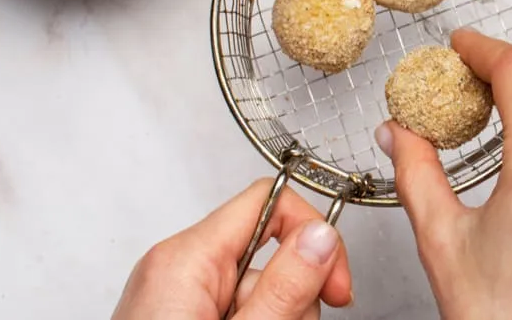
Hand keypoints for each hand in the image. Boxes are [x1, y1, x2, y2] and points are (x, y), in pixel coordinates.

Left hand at [113, 180, 353, 318]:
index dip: (313, 234)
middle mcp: (176, 270)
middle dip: (294, 297)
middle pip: (271, 253)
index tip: (336, 285)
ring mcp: (177, 299)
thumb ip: (285, 288)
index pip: (269, 202)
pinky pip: (240, 313)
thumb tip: (321, 237)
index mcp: (185, 259)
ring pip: (262, 291)